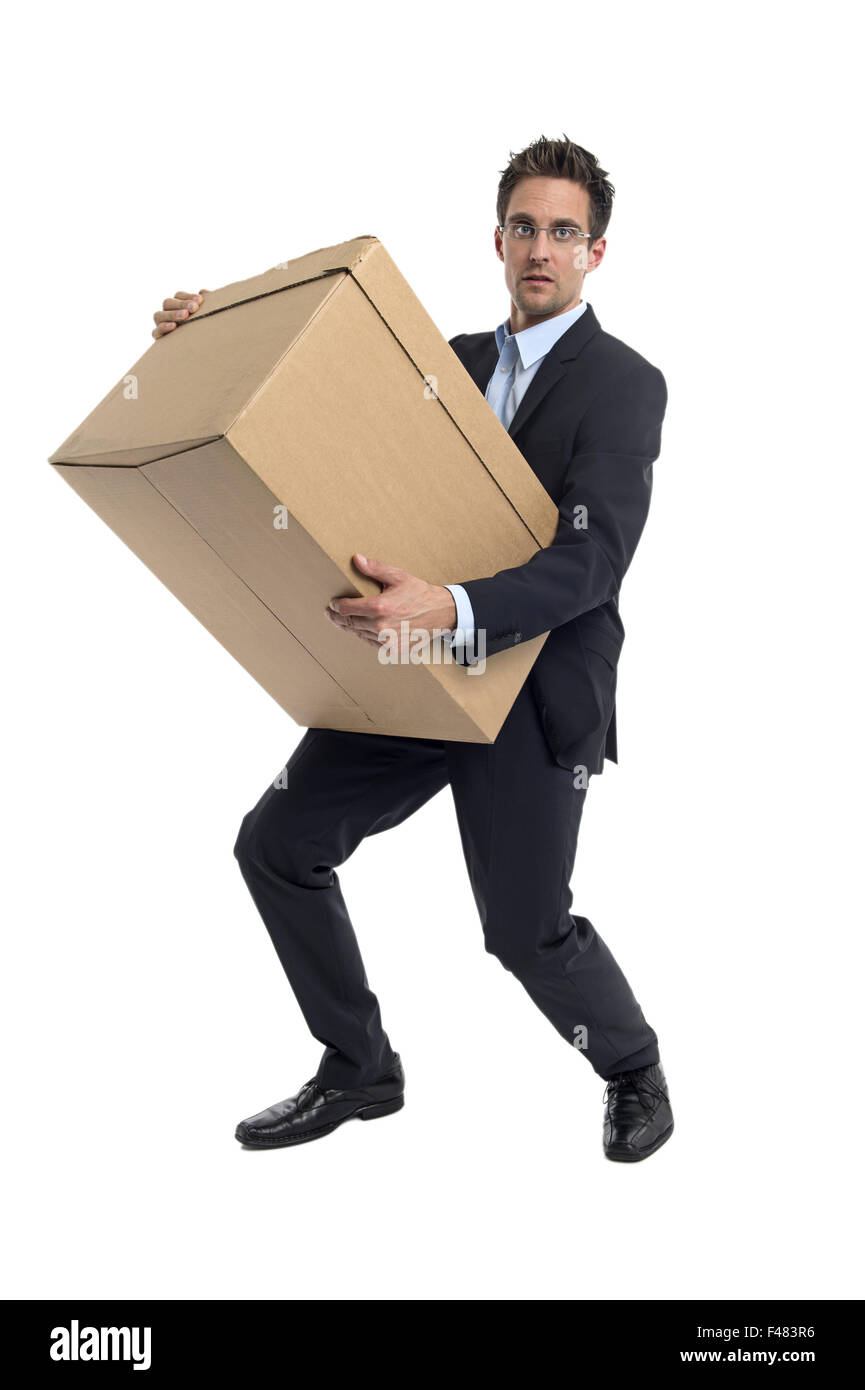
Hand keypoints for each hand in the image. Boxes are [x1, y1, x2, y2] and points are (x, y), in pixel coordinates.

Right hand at [152, 289, 209, 338]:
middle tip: (194, 308)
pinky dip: (162, 328)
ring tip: (185, 316)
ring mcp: (160, 324)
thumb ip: (207, 303)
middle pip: (168, 303)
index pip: (178, 296)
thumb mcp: (206, 315)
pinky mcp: (159, 337)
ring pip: (159, 315)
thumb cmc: (203, 328)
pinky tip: (173, 326)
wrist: (200, 350)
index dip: (188, 296)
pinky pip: (155, 331)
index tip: (200, 300)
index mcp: (177, 305)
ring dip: (172, 314)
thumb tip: (203, 291)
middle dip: (181, 304)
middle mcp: (167, 313)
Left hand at [325, 554, 457, 654]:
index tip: (332, 604)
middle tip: (330, 614)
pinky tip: (360, 630)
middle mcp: (381, 627)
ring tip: (342, 622)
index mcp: (379, 607)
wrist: (441, 613)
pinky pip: (371, 643)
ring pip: (359, 634)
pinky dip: (364, 636)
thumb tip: (356, 559)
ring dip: (350, 628)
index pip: (347, 609)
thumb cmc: (419, 593)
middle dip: (338, 618)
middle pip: (350, 623)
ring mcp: (387, 641)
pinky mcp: (393, 650)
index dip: (336, 606)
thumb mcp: (398, 576)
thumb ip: (375, 569)